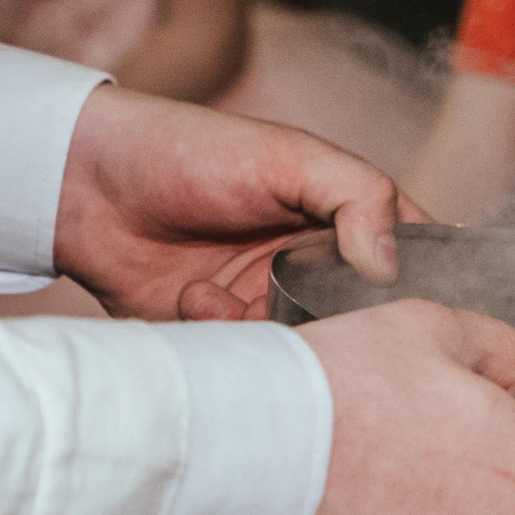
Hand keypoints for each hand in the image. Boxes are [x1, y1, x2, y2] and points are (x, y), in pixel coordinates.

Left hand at [55, 85, 426, 320]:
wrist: (86, 187)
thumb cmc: (193, 152)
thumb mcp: (289, 155)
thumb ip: (357, 196)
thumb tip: (391, 266)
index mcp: (348, 220)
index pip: (416, 262)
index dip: (428, 290)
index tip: (417, 313)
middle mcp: (318, 269)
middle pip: (367, 323)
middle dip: (340, 328)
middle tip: (305, 312)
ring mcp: (270, 305)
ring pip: (308, 352)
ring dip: (271, 332)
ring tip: (224, 293)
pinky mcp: (223, 338)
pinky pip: (248, 363)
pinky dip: (223, 336)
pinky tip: (194, 299)